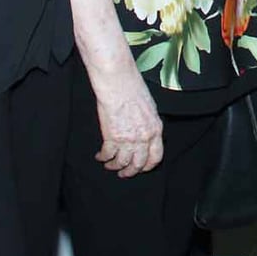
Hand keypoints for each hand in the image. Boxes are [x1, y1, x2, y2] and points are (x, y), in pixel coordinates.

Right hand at [86, 62, 163, 176]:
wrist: (118, 83)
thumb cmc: (133, 89)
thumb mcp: (150, 108)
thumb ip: (149, 125)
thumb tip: (145, 135)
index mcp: (155, 129)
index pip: (156, 156)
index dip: (148, 166)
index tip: (142, 168)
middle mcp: (144, 138)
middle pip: (139, 164)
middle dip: (130, 171)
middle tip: (124, 173)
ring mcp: (128, 139)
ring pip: (122, 163)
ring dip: (114, 166)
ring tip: (109, 165)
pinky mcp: (112, 138)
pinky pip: (107, 155)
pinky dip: (103, 158)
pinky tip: (100, 156)